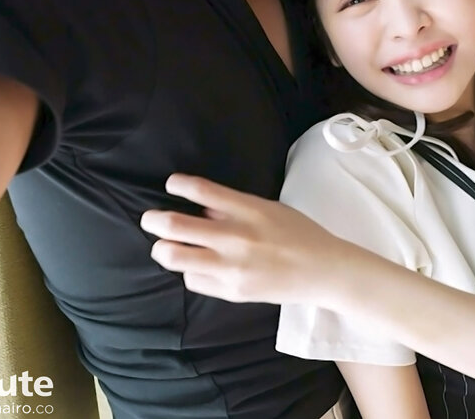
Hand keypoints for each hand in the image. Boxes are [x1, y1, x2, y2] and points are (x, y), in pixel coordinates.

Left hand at [141, 174, 360, 304]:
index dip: (178, 184)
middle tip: (150, 219)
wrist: (324, 271)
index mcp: (249, 210)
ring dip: (163, 249)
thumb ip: (234, 207)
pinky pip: (194, 280)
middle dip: (154, 220)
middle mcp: (237, 237)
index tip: (172, 184)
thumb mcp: (269, 209)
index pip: (202, 190)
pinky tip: (198, 266)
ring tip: (163, 246)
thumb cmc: (299, 235)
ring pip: (175, 257)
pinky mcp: (232, 291)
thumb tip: (202, 207)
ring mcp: (232, 266)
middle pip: (176, 226)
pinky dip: (190, 271)